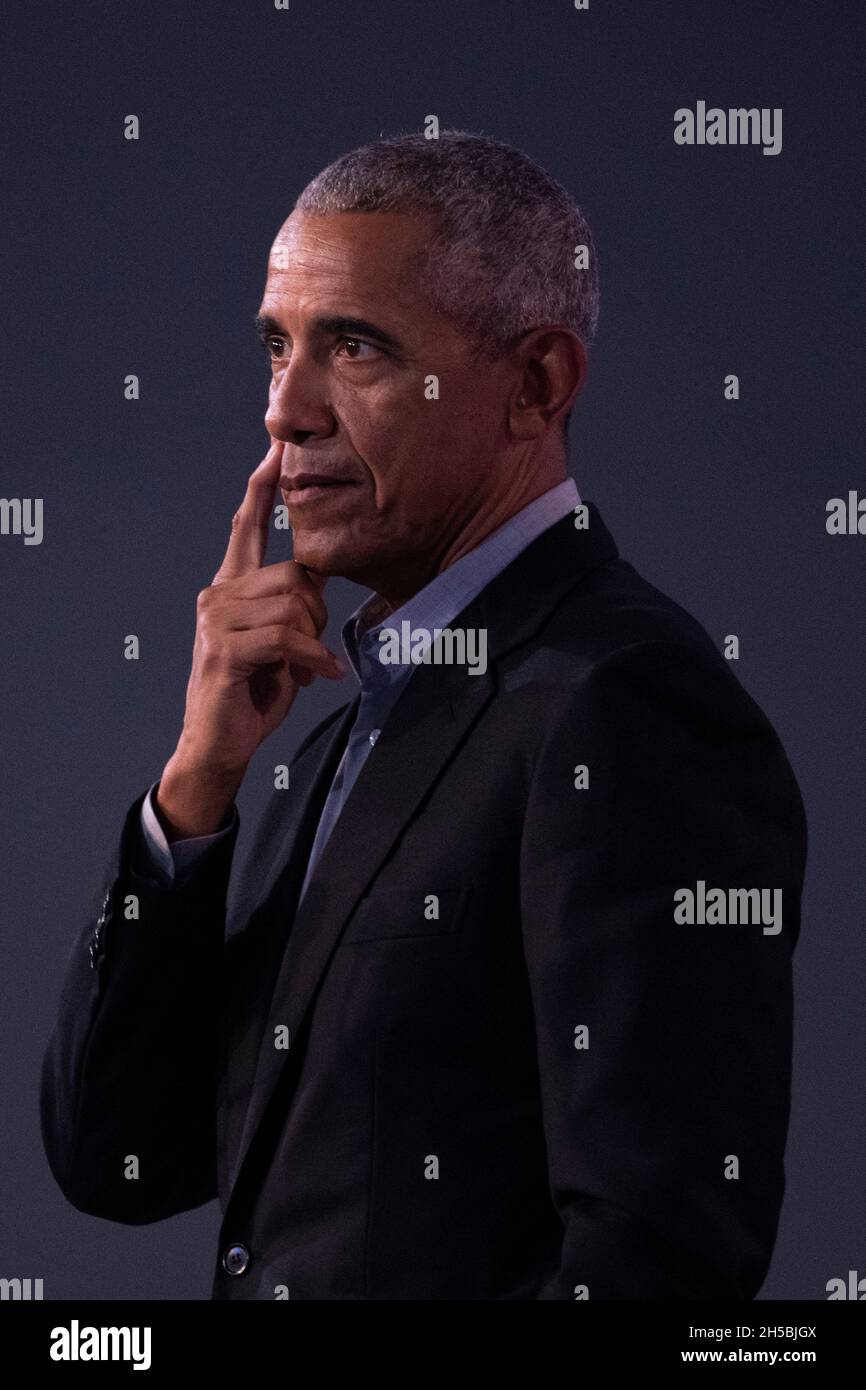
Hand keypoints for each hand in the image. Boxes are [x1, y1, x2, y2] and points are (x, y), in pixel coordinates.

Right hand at [156, 441, 345, 837]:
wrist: (220, 742)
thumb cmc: (252, 691)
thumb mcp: (283, 639)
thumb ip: (294, 602)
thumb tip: (321, 572)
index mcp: (230, 586)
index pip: (245, 526)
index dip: (261, 488)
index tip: (274, 450)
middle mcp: (217, 593)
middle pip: (294, 574)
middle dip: (318, 613)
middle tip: (312, 648)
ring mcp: (216, 619)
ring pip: (294, 604)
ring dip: (313, 640)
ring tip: (305, 667)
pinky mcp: (223, 649)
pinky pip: (286, 638)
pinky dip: (311, 660)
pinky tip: (318, 678)